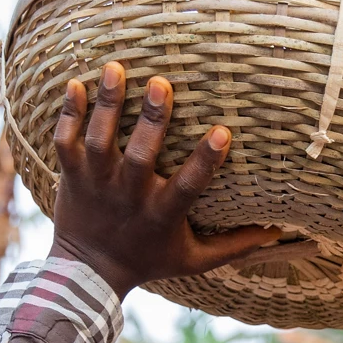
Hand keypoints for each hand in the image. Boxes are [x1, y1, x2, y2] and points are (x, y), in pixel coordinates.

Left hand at [49, 62, 279, 297]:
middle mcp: (128, 196)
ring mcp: (96, 184)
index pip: (188, 186)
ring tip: (114, 69)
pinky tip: (74, 84)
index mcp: (161, 214)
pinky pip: (65, 141)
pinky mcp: (71, 175)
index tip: (223, 132)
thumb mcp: (195, 260)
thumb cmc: (149, 261)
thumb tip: (278, 231)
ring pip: (99, 141)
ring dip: (106, 104)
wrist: (89, 273)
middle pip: (139, 156)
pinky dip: (68, 113)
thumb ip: (234, 246)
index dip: (205, 160)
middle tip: (161, 83)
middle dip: (150, 120)